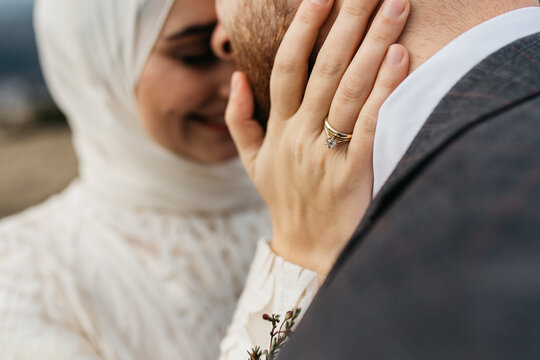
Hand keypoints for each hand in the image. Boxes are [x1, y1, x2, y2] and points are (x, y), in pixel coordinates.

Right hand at [226, 0, 409, 275]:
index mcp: (278, 128)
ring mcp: (325, 153)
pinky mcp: (352, 172)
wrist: (307, 248)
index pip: (286, 67)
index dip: (302, 29)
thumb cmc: (284, 199)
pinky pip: (369, 125)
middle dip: (347, 21)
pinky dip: (384, 90)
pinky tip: (399, 58)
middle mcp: (300, 134)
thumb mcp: (252, 163)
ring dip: (373, 44)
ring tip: (395, 6)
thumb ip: (239, 120)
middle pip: (324, 68)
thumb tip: (235, 78)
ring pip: (349, 89)